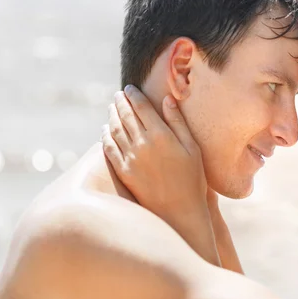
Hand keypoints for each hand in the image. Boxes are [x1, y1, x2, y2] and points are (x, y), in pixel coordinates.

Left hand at [102, 85, 207, 221]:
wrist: (179, 210)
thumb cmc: (192, 179)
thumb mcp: (192, 148)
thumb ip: (178, 122)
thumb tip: (167, 100)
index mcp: (161, 135)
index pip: (142, 108)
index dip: (134, 96)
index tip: (130, 88)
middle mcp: (142, 144)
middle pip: (126, 116)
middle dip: (121, 102)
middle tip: (119, 94)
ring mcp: (130, 158)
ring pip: (115, 130)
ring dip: (111, 115)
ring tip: (111, 107)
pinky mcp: (123, 172)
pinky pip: (109, 149)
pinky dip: (105, 136)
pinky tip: (105, 130)